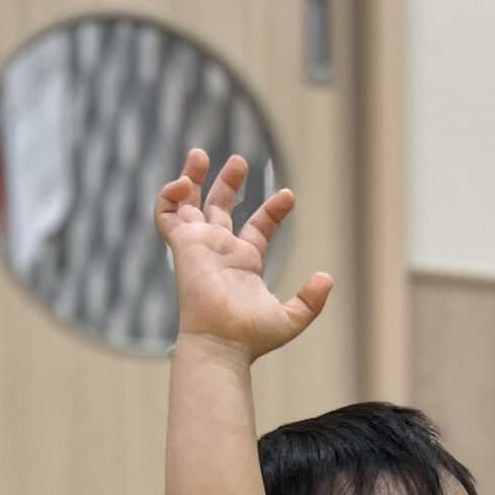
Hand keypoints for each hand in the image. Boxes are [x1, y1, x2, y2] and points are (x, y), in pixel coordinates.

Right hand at [155, 149, 331, 357]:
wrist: (221, 341)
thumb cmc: (251, 336)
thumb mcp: (291, 319)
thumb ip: (310, 301)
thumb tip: (328, 278)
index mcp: (244, 263)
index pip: (257, 228)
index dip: (272, 211)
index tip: (289, 196)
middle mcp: (220, 251)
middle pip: (219, 209)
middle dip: (228, 183)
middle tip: (240, 161)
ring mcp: (199, 246)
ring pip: (189, 205)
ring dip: (193, 177)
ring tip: (201, 153)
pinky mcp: (182, 245)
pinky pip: (166, 213)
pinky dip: (170, 194)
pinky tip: (185, 182)